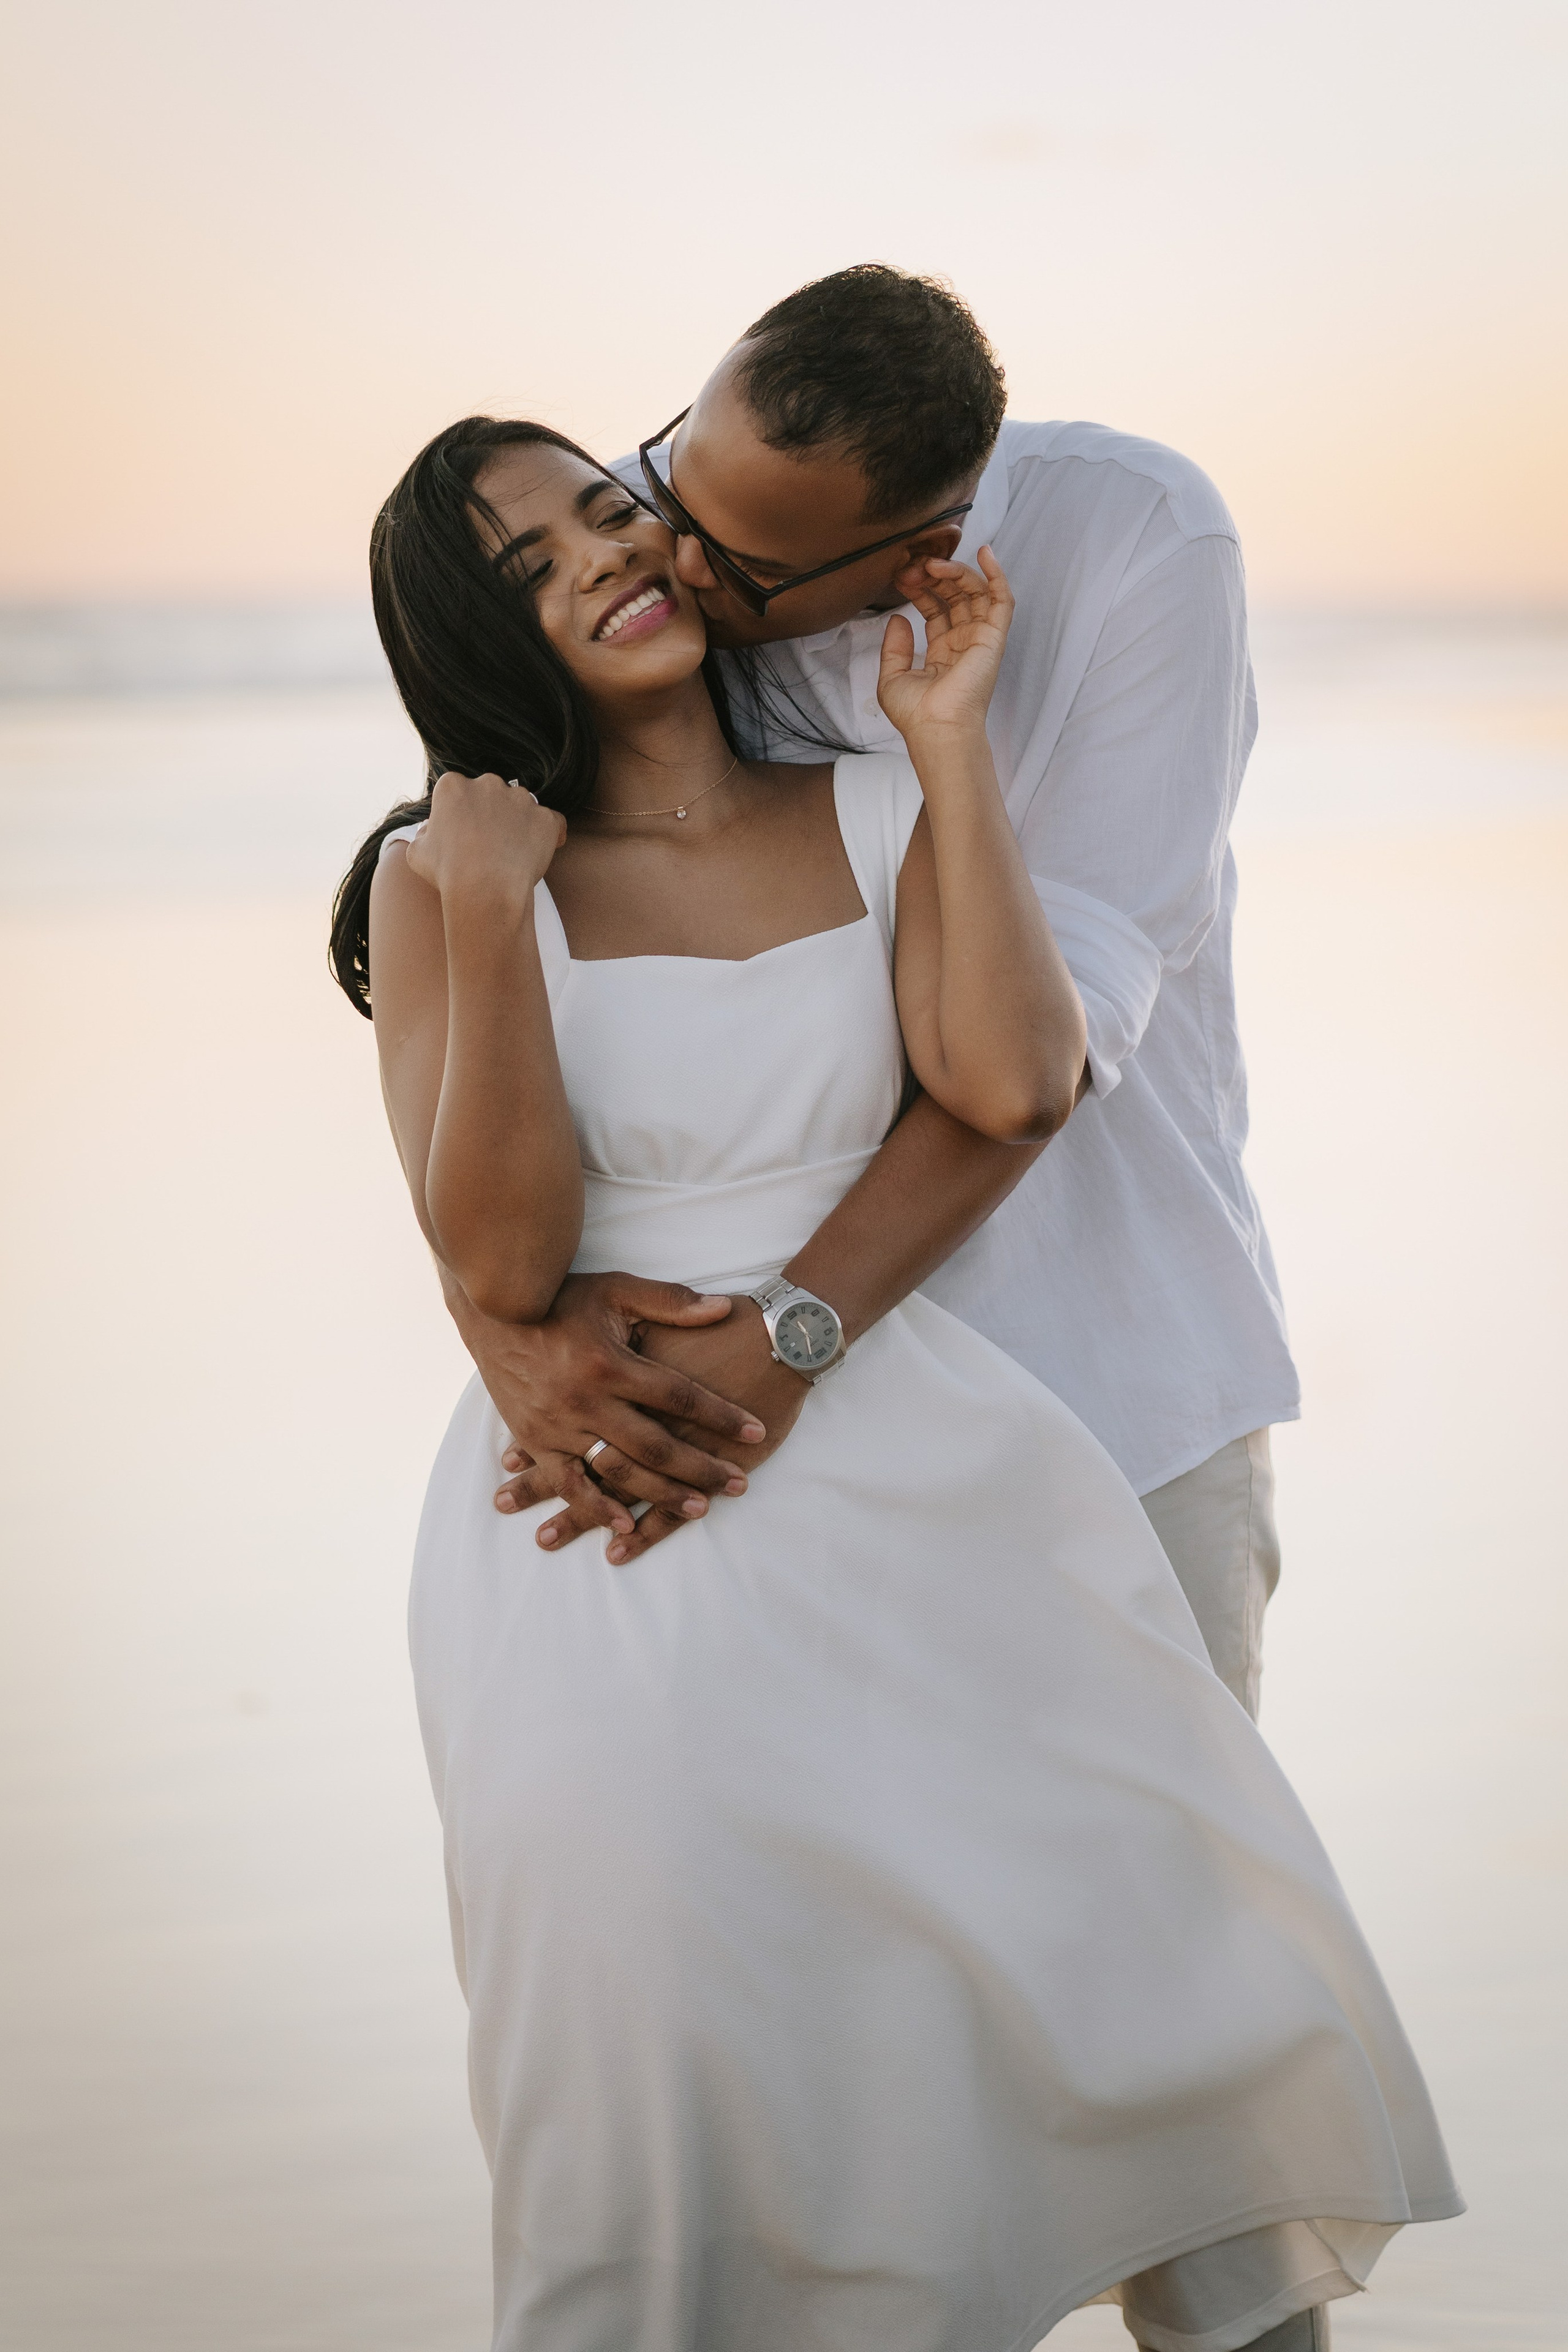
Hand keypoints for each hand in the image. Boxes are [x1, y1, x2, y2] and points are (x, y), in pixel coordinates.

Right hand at [406, 770, 565, 902]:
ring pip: (521, 806)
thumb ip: (424, 834)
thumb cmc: (448, 873)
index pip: (458, 790)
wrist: (486, 891)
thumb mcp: (417, 852)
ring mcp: (520, 799)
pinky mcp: (545, 818)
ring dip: (518, 823)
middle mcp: (488, 783)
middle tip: (488, 844)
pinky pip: (552, 822)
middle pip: (491, 794)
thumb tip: (430, 830)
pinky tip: (540, 852)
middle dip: (491, 814)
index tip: (463, 833)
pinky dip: (548, 835)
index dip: (461, 813)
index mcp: (453, 786)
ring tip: (511, 854)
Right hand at [469, 1272, 767, 1552]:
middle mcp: (585, 1399)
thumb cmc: (561, 1297)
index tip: (755, 1431)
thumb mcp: (616, 1290)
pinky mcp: (535, 1439)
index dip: (721, 1414)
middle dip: (700, 1467)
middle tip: (737, 1484)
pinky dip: (595, 1506)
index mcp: (610, 1362)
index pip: (679, 1395)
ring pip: (617, 1470)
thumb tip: (724, 1309)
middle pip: (655, 1444)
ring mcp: (558, 1425)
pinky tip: (623, 1526)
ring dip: (659, 1493)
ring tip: (699, 1509)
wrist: (495, 1310)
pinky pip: (568, 1482)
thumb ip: (670, 1302)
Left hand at [878, 547, 1013, 742]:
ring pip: (975, 593)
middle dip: (934, 577)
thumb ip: (894, 647)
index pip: (935, 610)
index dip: (920, 590)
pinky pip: (1002, 600)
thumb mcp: (891, 677)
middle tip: (914, 566)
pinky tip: (985, 552)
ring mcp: (980, 639)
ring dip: (956, 573)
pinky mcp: (993, 638)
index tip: (902, 576)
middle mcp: (964, 644)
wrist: (936, 729)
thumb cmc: (916, 714)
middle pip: (954, 597)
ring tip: (933, 563)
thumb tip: (899, 617)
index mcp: (942, 653)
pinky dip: (996, 575)